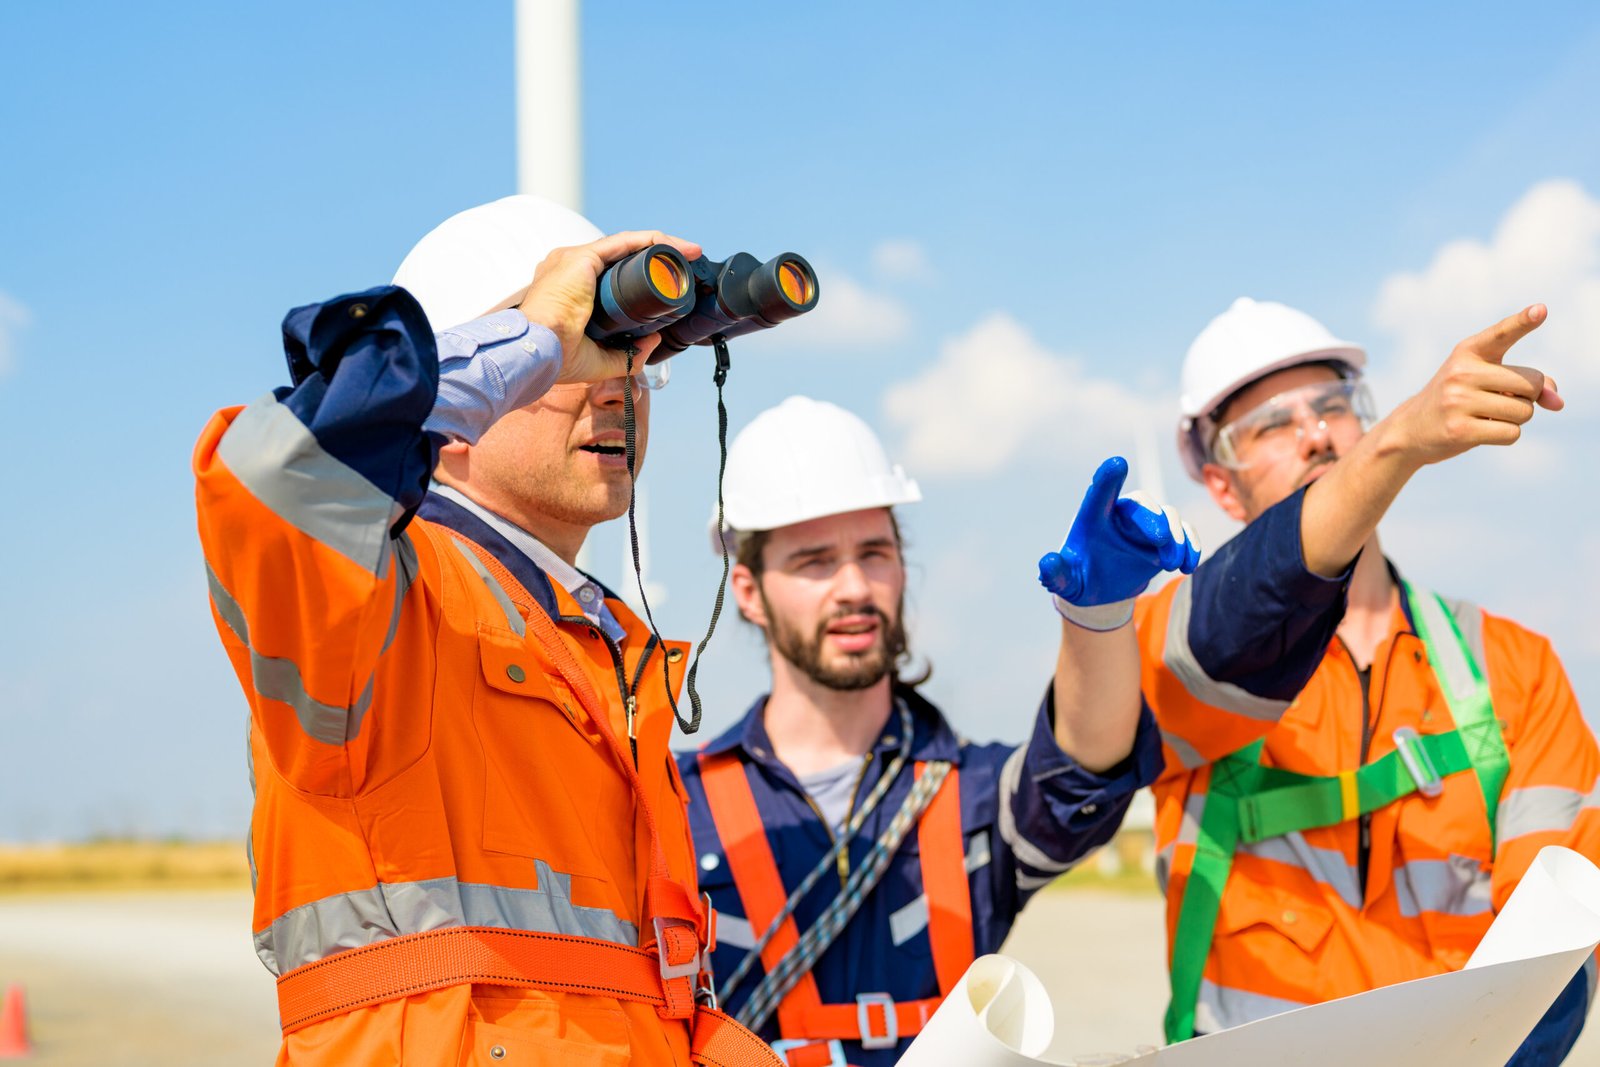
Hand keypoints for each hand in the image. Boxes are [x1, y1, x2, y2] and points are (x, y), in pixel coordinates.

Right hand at [517, 230, 701, 384]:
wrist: (537, 351)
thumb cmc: (555, 357)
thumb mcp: (598, 360)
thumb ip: (626, 354)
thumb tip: (651, 343)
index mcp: (567, 289)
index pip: (609, 275)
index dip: (639, 276)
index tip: (666, 284)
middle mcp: (568, 268)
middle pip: (621, 256)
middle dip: (656, 257)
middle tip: (686, 264)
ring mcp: (574, 259)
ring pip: (626, 245)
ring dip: (661, 245)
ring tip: (689, 252)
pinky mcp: (583, 257)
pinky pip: (625, 242)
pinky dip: (651, 241)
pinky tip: (673, 246)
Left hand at [1038, 457, 1200, 619]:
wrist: (1101, 592)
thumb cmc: (1078, 578)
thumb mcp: (1065, 581)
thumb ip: (1055, 574)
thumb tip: (1047, 563)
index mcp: (1094, 517)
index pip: (1101, 492)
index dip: (1108, 477)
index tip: (1117, 463)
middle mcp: (1121, 514)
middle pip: (1142, 504)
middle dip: (1154, 520)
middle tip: (1162, 542)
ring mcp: (1146, 524)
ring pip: (1168, 515)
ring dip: (1176, 536)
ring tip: (1173, 564)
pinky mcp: (1166, 538)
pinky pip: (1185, 531)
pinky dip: (1191, 544)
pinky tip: (1189, 565)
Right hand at [1382, 304, 1562, 467]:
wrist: (1410, 429)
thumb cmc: (1458, 400)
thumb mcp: (1488, 380)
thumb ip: (1529, 382)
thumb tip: (1558, 403)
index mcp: (1468, 351)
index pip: (1502, 333)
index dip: (1523, 321)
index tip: (1541, 310)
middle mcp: (1461, 372)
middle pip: (1531, 384)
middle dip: (1527, 397)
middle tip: (1500, 400)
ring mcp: (1458, 401)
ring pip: (1524, 411)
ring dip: (1515, 418)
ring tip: (1486, 415)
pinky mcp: (1459, 430)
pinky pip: (1512, 433)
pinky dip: (1505, 434)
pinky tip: (1481, 431)